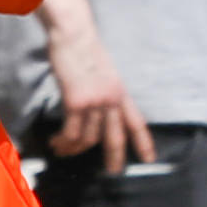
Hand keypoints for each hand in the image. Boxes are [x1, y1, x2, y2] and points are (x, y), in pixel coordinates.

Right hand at [42, 0, 156, 166]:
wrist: (74, 35)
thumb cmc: (84, 49)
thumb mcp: (102, 72)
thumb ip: (103, 91)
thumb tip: (94, 110)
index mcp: (121, 92)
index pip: (136, 122)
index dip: (144, 142)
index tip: (150, 159)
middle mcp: (112, 99)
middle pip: (116, 137)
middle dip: (114, 157)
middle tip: (112, 171)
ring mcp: (96, 102)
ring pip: (88, 138)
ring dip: (74, 149)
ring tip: (62, 150)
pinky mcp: (77, 102)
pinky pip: (72, 133)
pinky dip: (64, 142)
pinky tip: (56, 143)